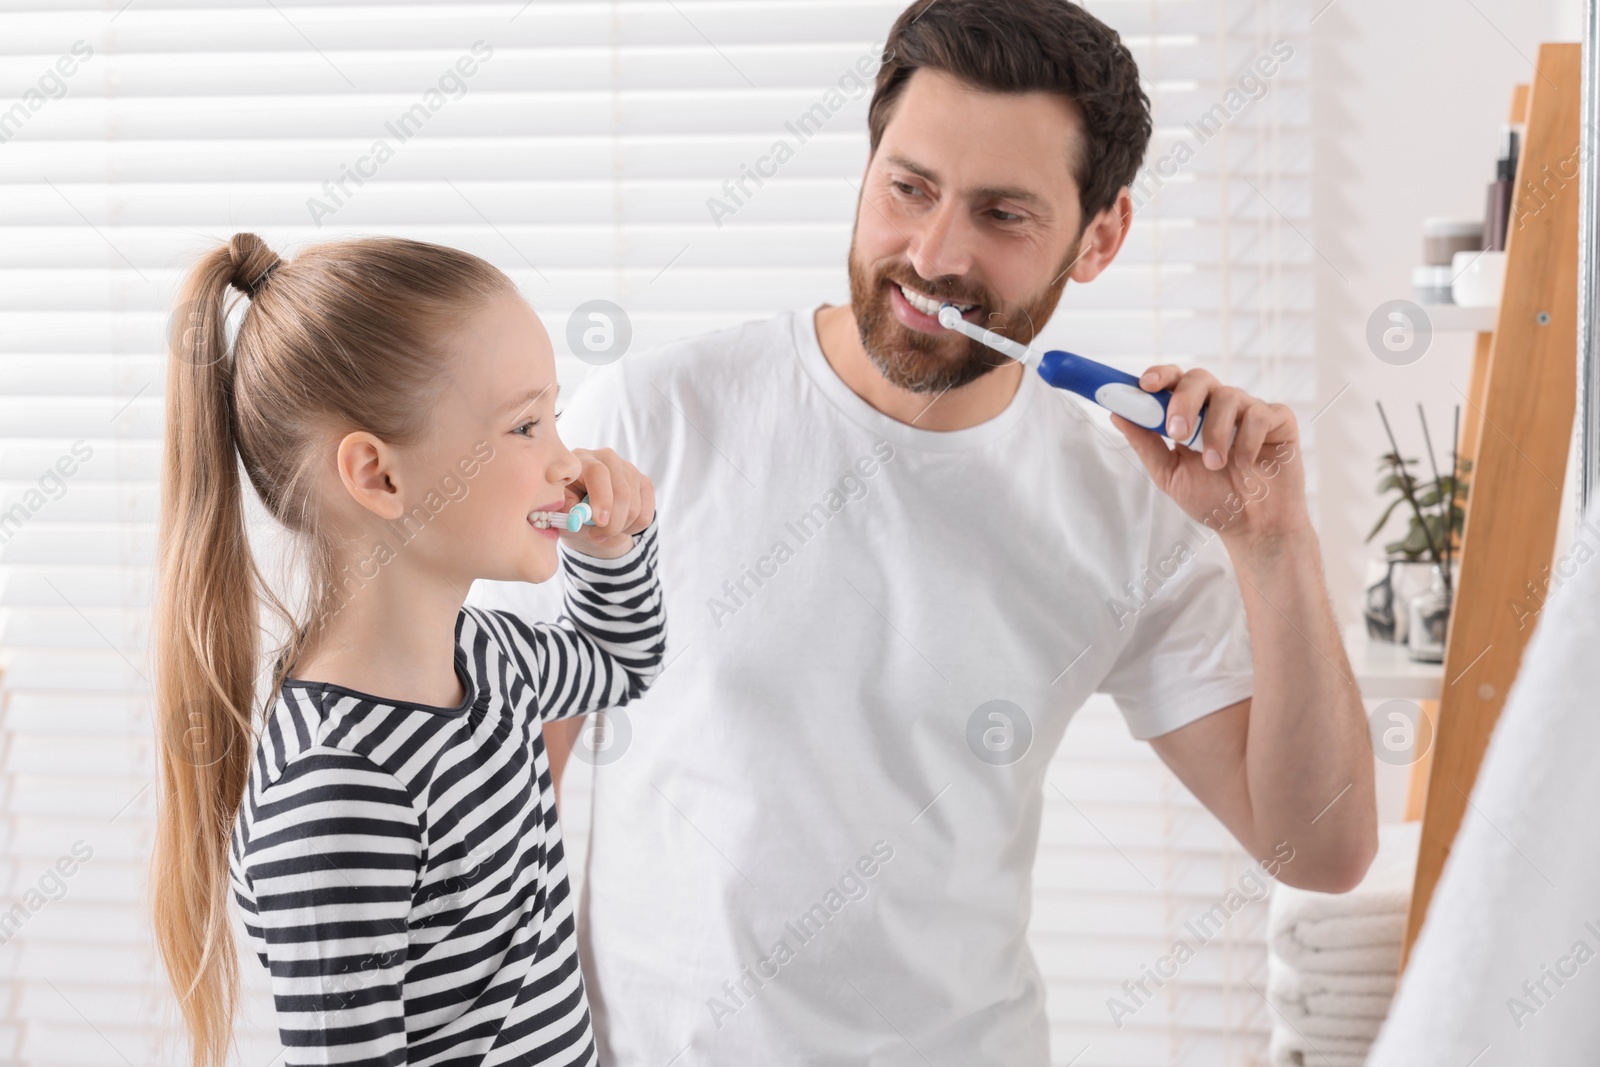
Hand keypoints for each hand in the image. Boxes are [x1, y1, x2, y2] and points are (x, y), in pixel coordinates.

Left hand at [561, 447, 655, 558]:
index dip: (601, 498)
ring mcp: (629, 469)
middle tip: (596, 537)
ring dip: (620, 528)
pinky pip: (646, 514)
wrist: (587, 513)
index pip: (598, 473)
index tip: (599, 522)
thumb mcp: (560, 509)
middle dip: (612, 523)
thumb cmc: (569, 508)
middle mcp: (608, 459)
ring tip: (603, 531)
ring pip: (634, 507)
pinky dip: (633, 528)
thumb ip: (564, 507)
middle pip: (621, 492)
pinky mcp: (644, 482)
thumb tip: (573, 508)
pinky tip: (619, 526)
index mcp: (582, 460)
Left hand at [1111, 366, 1309, 546]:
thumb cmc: (1212, 498)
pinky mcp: (1278, 420)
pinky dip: (1248, 441)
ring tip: (1215, 464)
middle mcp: (1219, 406)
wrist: (1252, 526)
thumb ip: (1146, 444)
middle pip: (1199, 378)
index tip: (1144, 385)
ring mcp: (1249, 410)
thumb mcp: (1170, 474)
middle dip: (1184, 402)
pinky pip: (1260, 414)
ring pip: (1229, 397)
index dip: (1159, 375)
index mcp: (1191, 413)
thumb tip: (1117, 415)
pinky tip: (1245, 464)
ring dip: (1216, 433)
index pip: (1174, 380)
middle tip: (1178, 433)